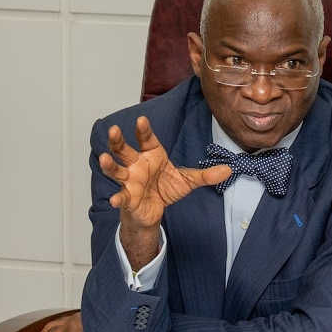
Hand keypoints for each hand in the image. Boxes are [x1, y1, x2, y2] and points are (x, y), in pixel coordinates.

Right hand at [100, 116, 230, 268]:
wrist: (154, 211)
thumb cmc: (165, 189)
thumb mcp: (188, 180)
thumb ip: (206, 175)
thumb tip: (229, 169)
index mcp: (151, 155)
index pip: (146, 139)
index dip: (143, 130)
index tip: (141, 120)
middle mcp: (136, 165)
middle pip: (123, 150)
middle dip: (117, 140)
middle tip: (114, 130)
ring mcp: (129, 181)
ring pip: (116, 170)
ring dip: (109, 165)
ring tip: (103, 158)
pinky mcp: (128, 198)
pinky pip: (121, 197)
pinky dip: (118, 199)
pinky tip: (115, 200)